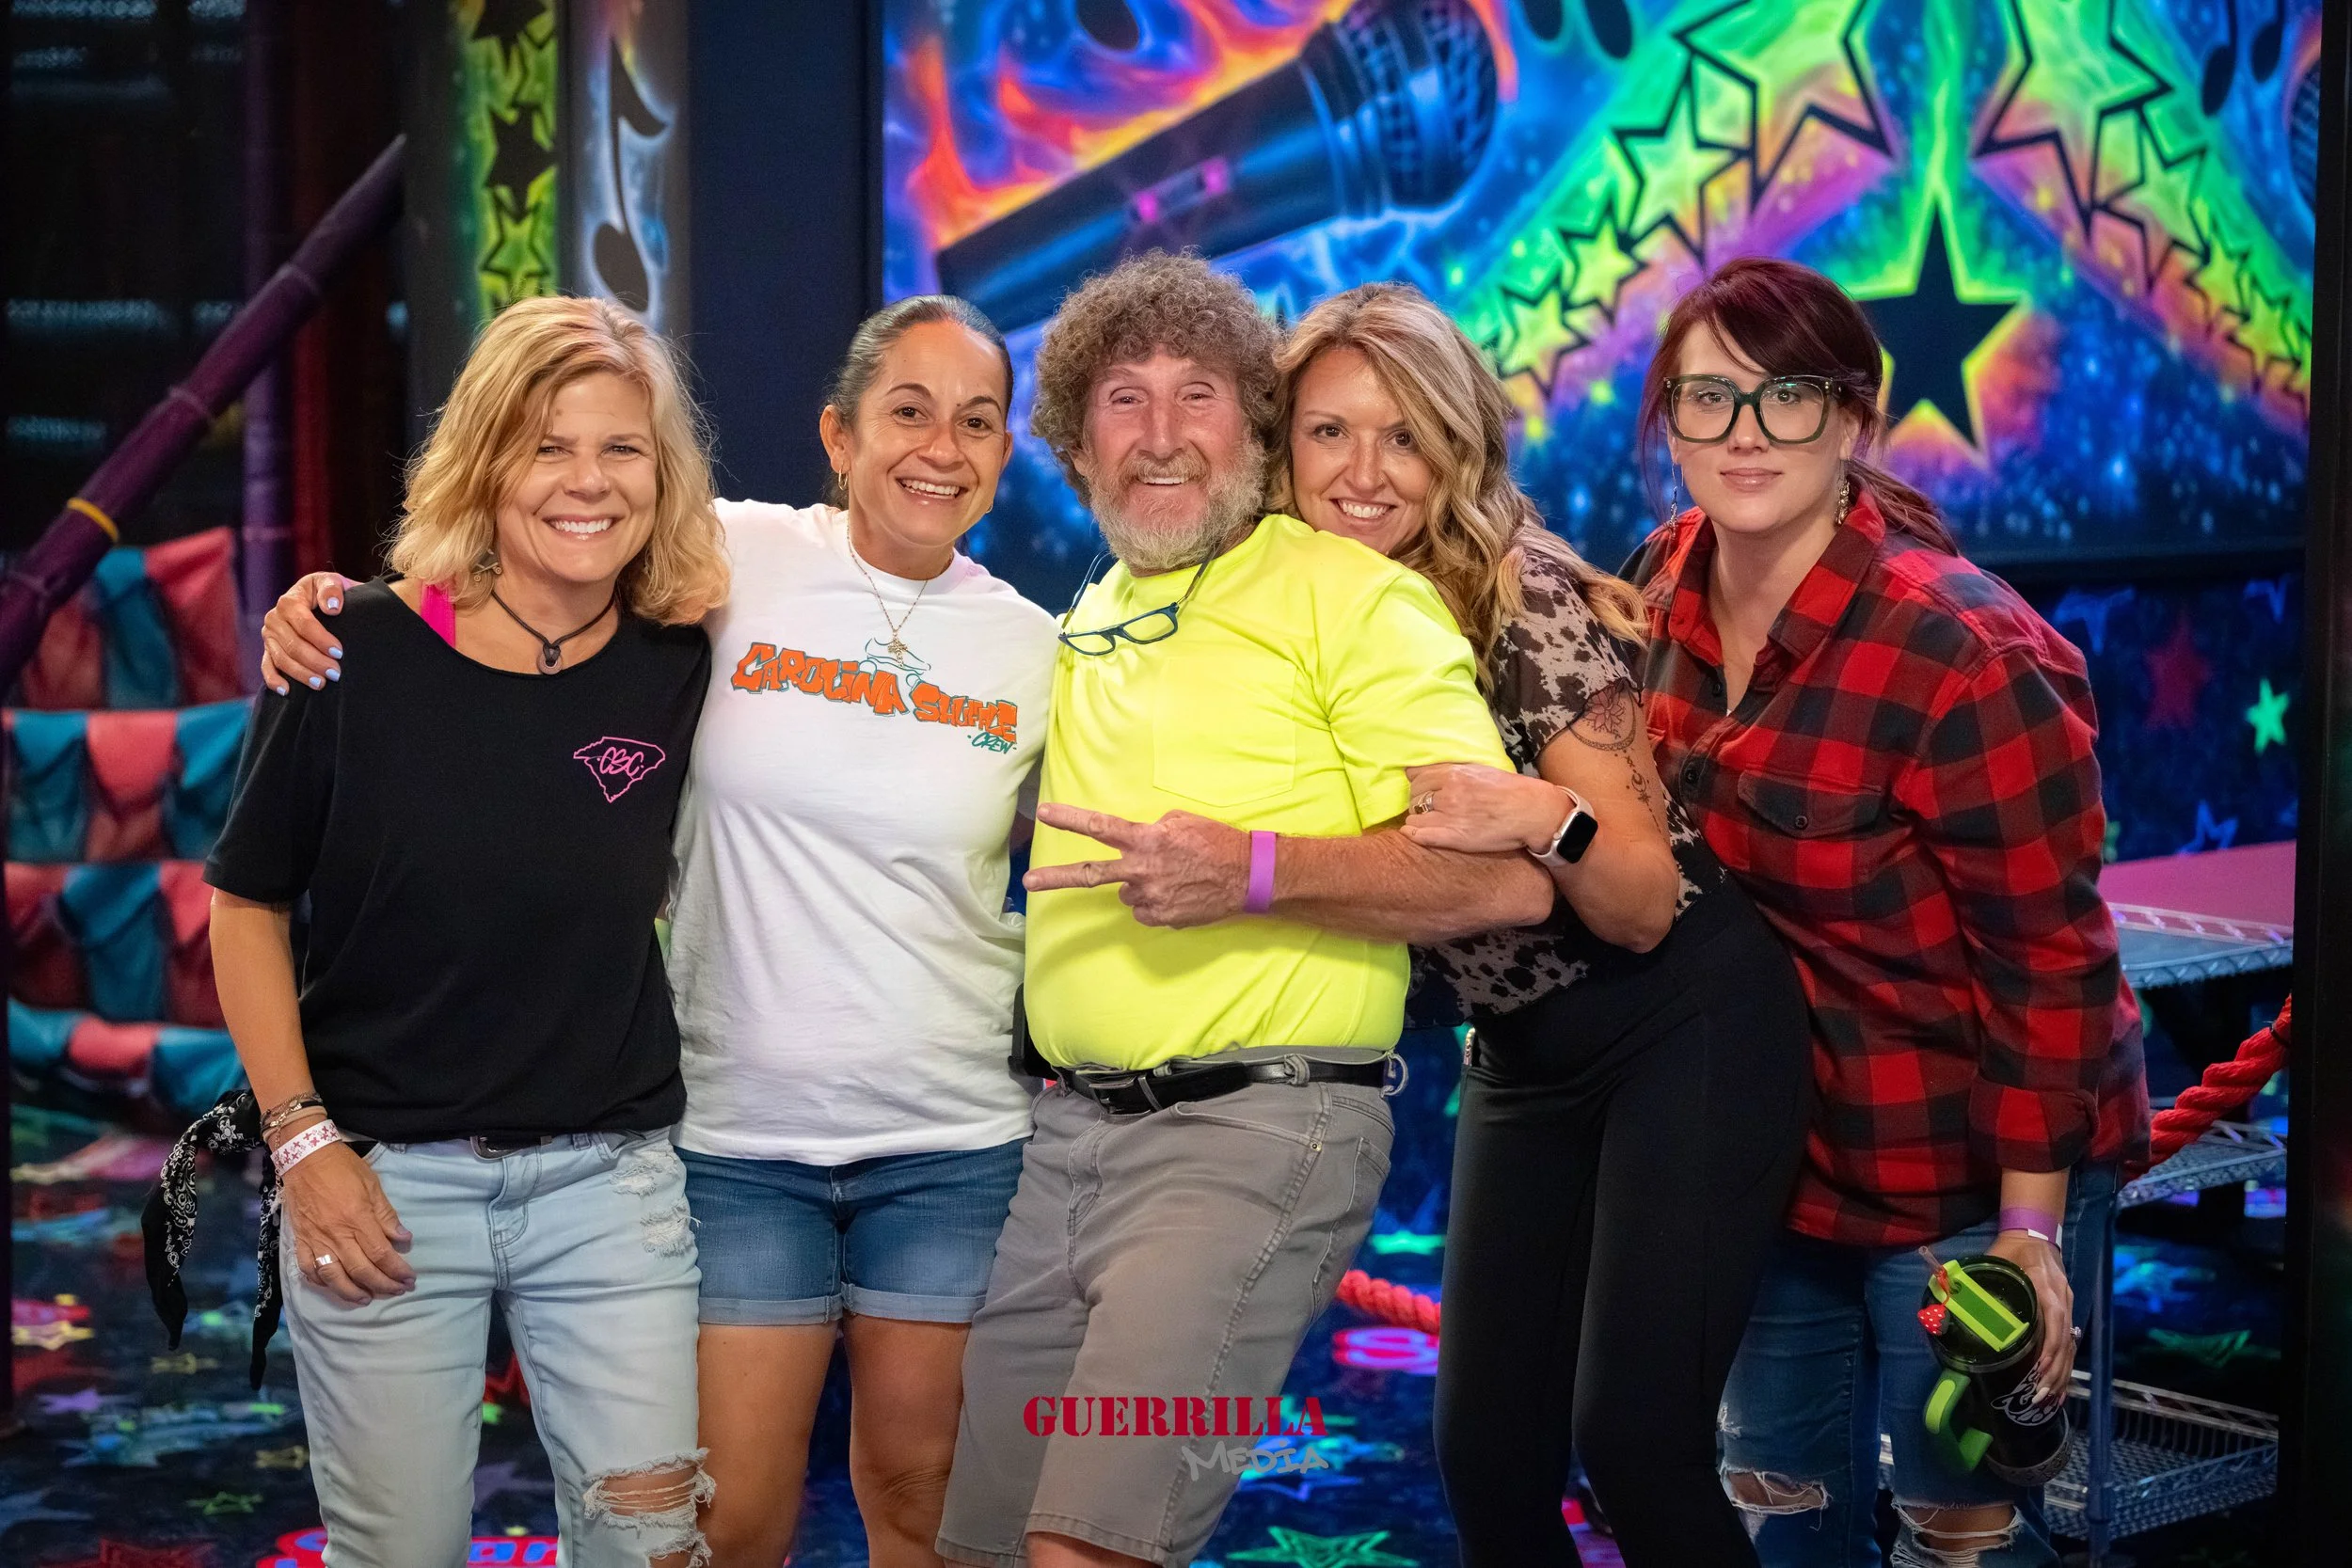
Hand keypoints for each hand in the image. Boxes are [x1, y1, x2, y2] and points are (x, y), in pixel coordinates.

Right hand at [259, 572, 352, 694]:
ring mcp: (269, 636)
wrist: (323, 601)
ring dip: (301, 674)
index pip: (304, 623)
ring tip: (321, 684)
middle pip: (292, 645)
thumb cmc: (330, 592)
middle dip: (315, 661)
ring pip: (281, 659)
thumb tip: (332, 608)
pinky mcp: (269, 650)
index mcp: (290, 601)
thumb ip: (332, 588)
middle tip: (336, 674)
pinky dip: (274, 680)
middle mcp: (275, 618)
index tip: (339, 652)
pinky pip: (267, 667)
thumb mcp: (333, 582)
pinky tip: (287, 691)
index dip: (321, 639)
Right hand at [281, 1141, 414, 1302]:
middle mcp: (336, 1234)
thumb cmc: (342, 1168)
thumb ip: (387, 1215)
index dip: (397, 1270)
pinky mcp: (299, 1241)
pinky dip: (321, 1283)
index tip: (410, 1279)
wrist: (304, 1158)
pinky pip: (308, 1269)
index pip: (381, 1253)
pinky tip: (334, 1287)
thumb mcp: (373, 1185)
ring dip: (351, 1292)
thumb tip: (404, 1239)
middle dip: (382, 1285)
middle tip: (397, 1291)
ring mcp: (315, 1240)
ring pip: (333, 1277)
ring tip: (367, 1298)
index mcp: (357, 1219)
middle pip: (361, 1270)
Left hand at [1022, 802, 1248, 926]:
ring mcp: (1150, 897)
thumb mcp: (1182, 821)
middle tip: (1029, 881)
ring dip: (1141, 885)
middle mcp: (1142, 870)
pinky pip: (1145, 910)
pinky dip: (1155, 903)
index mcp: (1146, 840)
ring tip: (1171, 878)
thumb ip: (1152, 829)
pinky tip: (1178, 893)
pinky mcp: (1161, 918)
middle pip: (1091, 874)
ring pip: (1127, 892)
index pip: (1100, 827)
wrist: (1247, 876)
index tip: (1046, 814)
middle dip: (1056, 878)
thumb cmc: (1216, 842)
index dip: (1070, 819)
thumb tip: (1136, 840)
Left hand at [1400, 763, 1567, 855]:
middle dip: (1417, 800)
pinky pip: (1421, 835)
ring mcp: (1450, 815)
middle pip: (1414, 796)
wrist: (1532, 812)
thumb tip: (1434, 770)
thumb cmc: (1510, 790)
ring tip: (1428, 821)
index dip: (1417, 783)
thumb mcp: (1480, 770)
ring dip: (1418, 818)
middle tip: (1427, 807)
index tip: (1423, 789)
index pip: (1416, 775)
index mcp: (1454, 773)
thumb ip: (1455, 770)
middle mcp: (1449, 792)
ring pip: (1414, 815)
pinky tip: (1413, 833)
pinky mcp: (1454, 837)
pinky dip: (1414, 833)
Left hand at [1986, 1229, 2073, 1405]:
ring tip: (2048, 1400)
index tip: (2038, 1370)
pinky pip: (2070, 1344)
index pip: (2055, 1323)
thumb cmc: (2013, 1248)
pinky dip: (2064, 1366)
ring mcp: (2068, 1307)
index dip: (2048, 1348)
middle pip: (2066, 1342)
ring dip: (2060, 1375)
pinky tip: (2059, 1387)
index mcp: (2047, 1288)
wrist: (2036, 1234)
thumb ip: (1976, 1279)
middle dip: (2054, 1372)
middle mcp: (2063, 1301)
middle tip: (2039, 1397)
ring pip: (2070, 1347)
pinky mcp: (2066, 1313)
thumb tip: (1946, 1298)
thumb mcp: (1996, 1259)